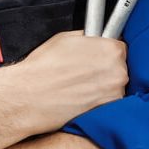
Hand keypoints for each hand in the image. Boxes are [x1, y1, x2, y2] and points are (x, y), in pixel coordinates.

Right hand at [13, 31, 128, 133]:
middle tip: (86, 73)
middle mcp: (119, 72)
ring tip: (80, 87)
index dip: (107, 53)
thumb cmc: (44, 67)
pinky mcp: (107, 111)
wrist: (28, 97)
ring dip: (103, 86)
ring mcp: (115, 93)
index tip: (99, 57)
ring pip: (114, 86)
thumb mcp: (66, 39)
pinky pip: (108, 102)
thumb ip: (88, 38)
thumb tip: (94, 38)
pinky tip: (81, 98)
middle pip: (120, 68)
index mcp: (112, 50)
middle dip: (106, 69)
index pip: (120, 48)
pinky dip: (98, 100)